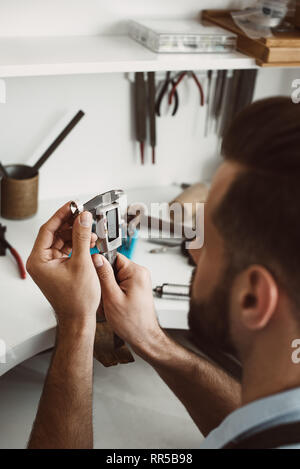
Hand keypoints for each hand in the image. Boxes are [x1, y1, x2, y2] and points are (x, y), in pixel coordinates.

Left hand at [27, 202, 99, 331]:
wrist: (79, 318)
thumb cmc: (76, 300)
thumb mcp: (82, 263)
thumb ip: (82, 237)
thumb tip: (84, 219)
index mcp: (39, 260)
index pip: (48, 229)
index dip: (61, 215)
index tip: (72, 205)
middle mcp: (41, 262)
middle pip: (55, 233)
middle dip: (72, 225)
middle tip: (84, 215)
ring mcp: (50, 265)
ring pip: (62, 241)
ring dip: (77, 235)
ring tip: (91, 231)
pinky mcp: (59, 268)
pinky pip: (67, 250)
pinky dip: (78, 244)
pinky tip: (89, 241)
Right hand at [92, 253, 163, 354]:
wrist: (143, 337)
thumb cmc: (132, 322)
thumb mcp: (112, 297)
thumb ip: (104, 275)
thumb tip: (97, 258)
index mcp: (136, 272)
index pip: (113, 256)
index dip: (101, 267)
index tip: (96, 278)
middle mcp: (140, 274)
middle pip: (112, 268)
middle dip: (104, 283)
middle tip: (104, 298)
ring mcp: (138, 282)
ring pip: (113, 278)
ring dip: (107, 291)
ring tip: (109, 305)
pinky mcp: (135, 289)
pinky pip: (118, 286)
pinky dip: (112, 295)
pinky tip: (112, 306)